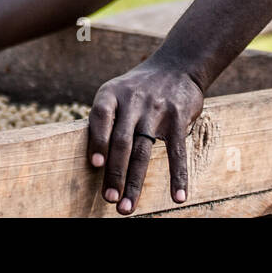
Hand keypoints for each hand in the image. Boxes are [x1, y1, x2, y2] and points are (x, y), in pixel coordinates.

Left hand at [87, 58, 204, 214]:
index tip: (96, 164)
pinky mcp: (178, 117)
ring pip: (143, 151)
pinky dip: (178, 176)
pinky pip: (177, 151)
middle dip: (114, 173)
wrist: (177, 65)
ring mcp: (156, 109)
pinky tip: (177, 197)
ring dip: (134, 182)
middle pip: (121, 141)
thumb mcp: (116, 92)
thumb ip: (105, 120)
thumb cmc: (138, 89)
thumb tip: (93, 161)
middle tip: (109, 199)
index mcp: (112, 93)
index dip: (98, 139)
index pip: (100, 115)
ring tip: (126, 207)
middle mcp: (133, 100)